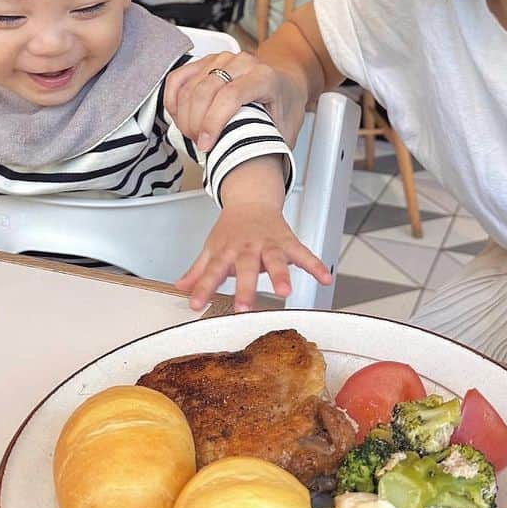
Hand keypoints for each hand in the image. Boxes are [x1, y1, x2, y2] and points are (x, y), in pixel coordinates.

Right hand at [165, 50, 307, 149]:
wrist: (285, 85)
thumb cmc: (284, 107)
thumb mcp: (285, 132)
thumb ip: (268, 146)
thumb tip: (252, 172)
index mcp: (264, 77)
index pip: (230, 96)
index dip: (213, 122)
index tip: (206, 145)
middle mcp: (242, 63)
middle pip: (205, 91)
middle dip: (195, 123)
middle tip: (200, 144)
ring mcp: (222, 59)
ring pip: (189, 87)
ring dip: (184, 116)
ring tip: (194, 134)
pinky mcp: (206, 61)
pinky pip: (178, 78)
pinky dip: (173, 100)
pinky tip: (179, 117)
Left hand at [176, 203, 331, 311]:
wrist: (252, 200)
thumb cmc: (232, 229)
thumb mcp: (212, 248)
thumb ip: (199, 270)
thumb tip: (181, 287)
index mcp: (227, 250)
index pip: (212, 270)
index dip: (203, 287)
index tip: (196, 304)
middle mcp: (248, 247)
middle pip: (246, 267)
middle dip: (245, 288)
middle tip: (243, 307)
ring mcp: (269, 244)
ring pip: (275, 259)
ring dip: (280, 274)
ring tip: (284, 291)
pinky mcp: (288, 241)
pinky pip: (304, 254)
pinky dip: (315, 266)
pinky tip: (325, 278)